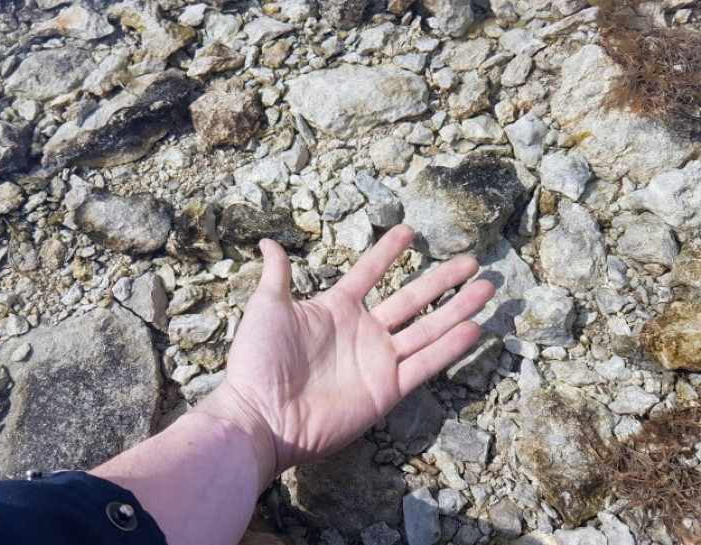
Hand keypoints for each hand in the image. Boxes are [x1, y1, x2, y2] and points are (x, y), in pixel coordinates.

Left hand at [195, 225, 494, 487]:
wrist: (261, 415)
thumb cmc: (259, 360)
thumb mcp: (267, 307)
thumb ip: (278, 275)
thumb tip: (267, 243)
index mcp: (336, 308)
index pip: (369, 273)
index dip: (387, 252)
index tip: (408, 231)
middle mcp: (363, 332)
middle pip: (411, 300)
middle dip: (442, 281)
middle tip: (471, 262)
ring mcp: (377, 361)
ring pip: (427, 329)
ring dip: (458, 310)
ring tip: (486, 289)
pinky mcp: (387, 389)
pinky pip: (424, 364)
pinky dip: (449, 348)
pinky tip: (474, 328)